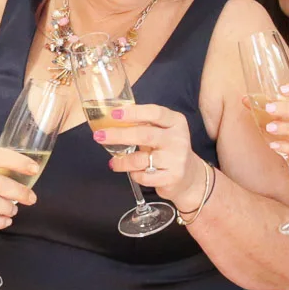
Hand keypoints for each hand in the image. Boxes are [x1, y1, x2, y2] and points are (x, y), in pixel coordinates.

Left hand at [86, 103, 201, 199]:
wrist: (189, 175)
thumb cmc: (167, 149)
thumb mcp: (162, 131)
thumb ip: (143, 124)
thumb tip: (112, 118)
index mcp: (176, 122)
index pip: (155, 113)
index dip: (133, 112)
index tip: (114, 114)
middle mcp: (178, 138)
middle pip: (144, 135)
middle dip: (119, 135)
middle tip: (99, 136)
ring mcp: (177, 159)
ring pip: (141, 159)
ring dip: (122, 161)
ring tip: (114, 162)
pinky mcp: (172, 177)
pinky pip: (144, 177)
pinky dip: (134, 175)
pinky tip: (134, 173)